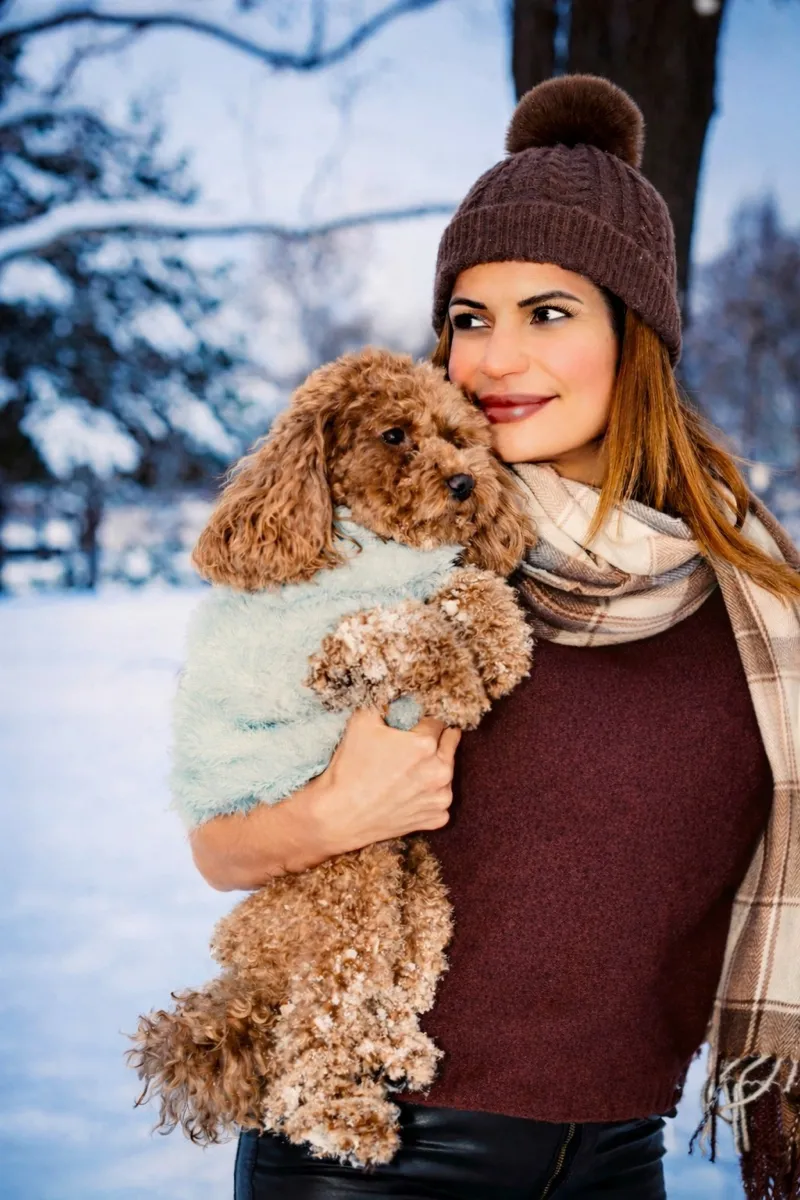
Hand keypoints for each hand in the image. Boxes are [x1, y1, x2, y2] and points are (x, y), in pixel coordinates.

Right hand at [309, 708, 460, 855]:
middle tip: (413, 747)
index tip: (413, 726)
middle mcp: (440, 771)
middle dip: (435, 741)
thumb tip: (396, 697)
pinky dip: (428, 795)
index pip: (437, 721)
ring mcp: (441, 797)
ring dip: (434, 768)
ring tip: (407, 773)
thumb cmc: (350, 768)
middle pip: (450, 743)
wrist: (339, 816)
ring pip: (447, 772)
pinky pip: (440, 799)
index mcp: (426, 744)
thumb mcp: (361, 722)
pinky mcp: (437, 818)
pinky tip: (408, 793)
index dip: (423, 721)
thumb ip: (385, 702)